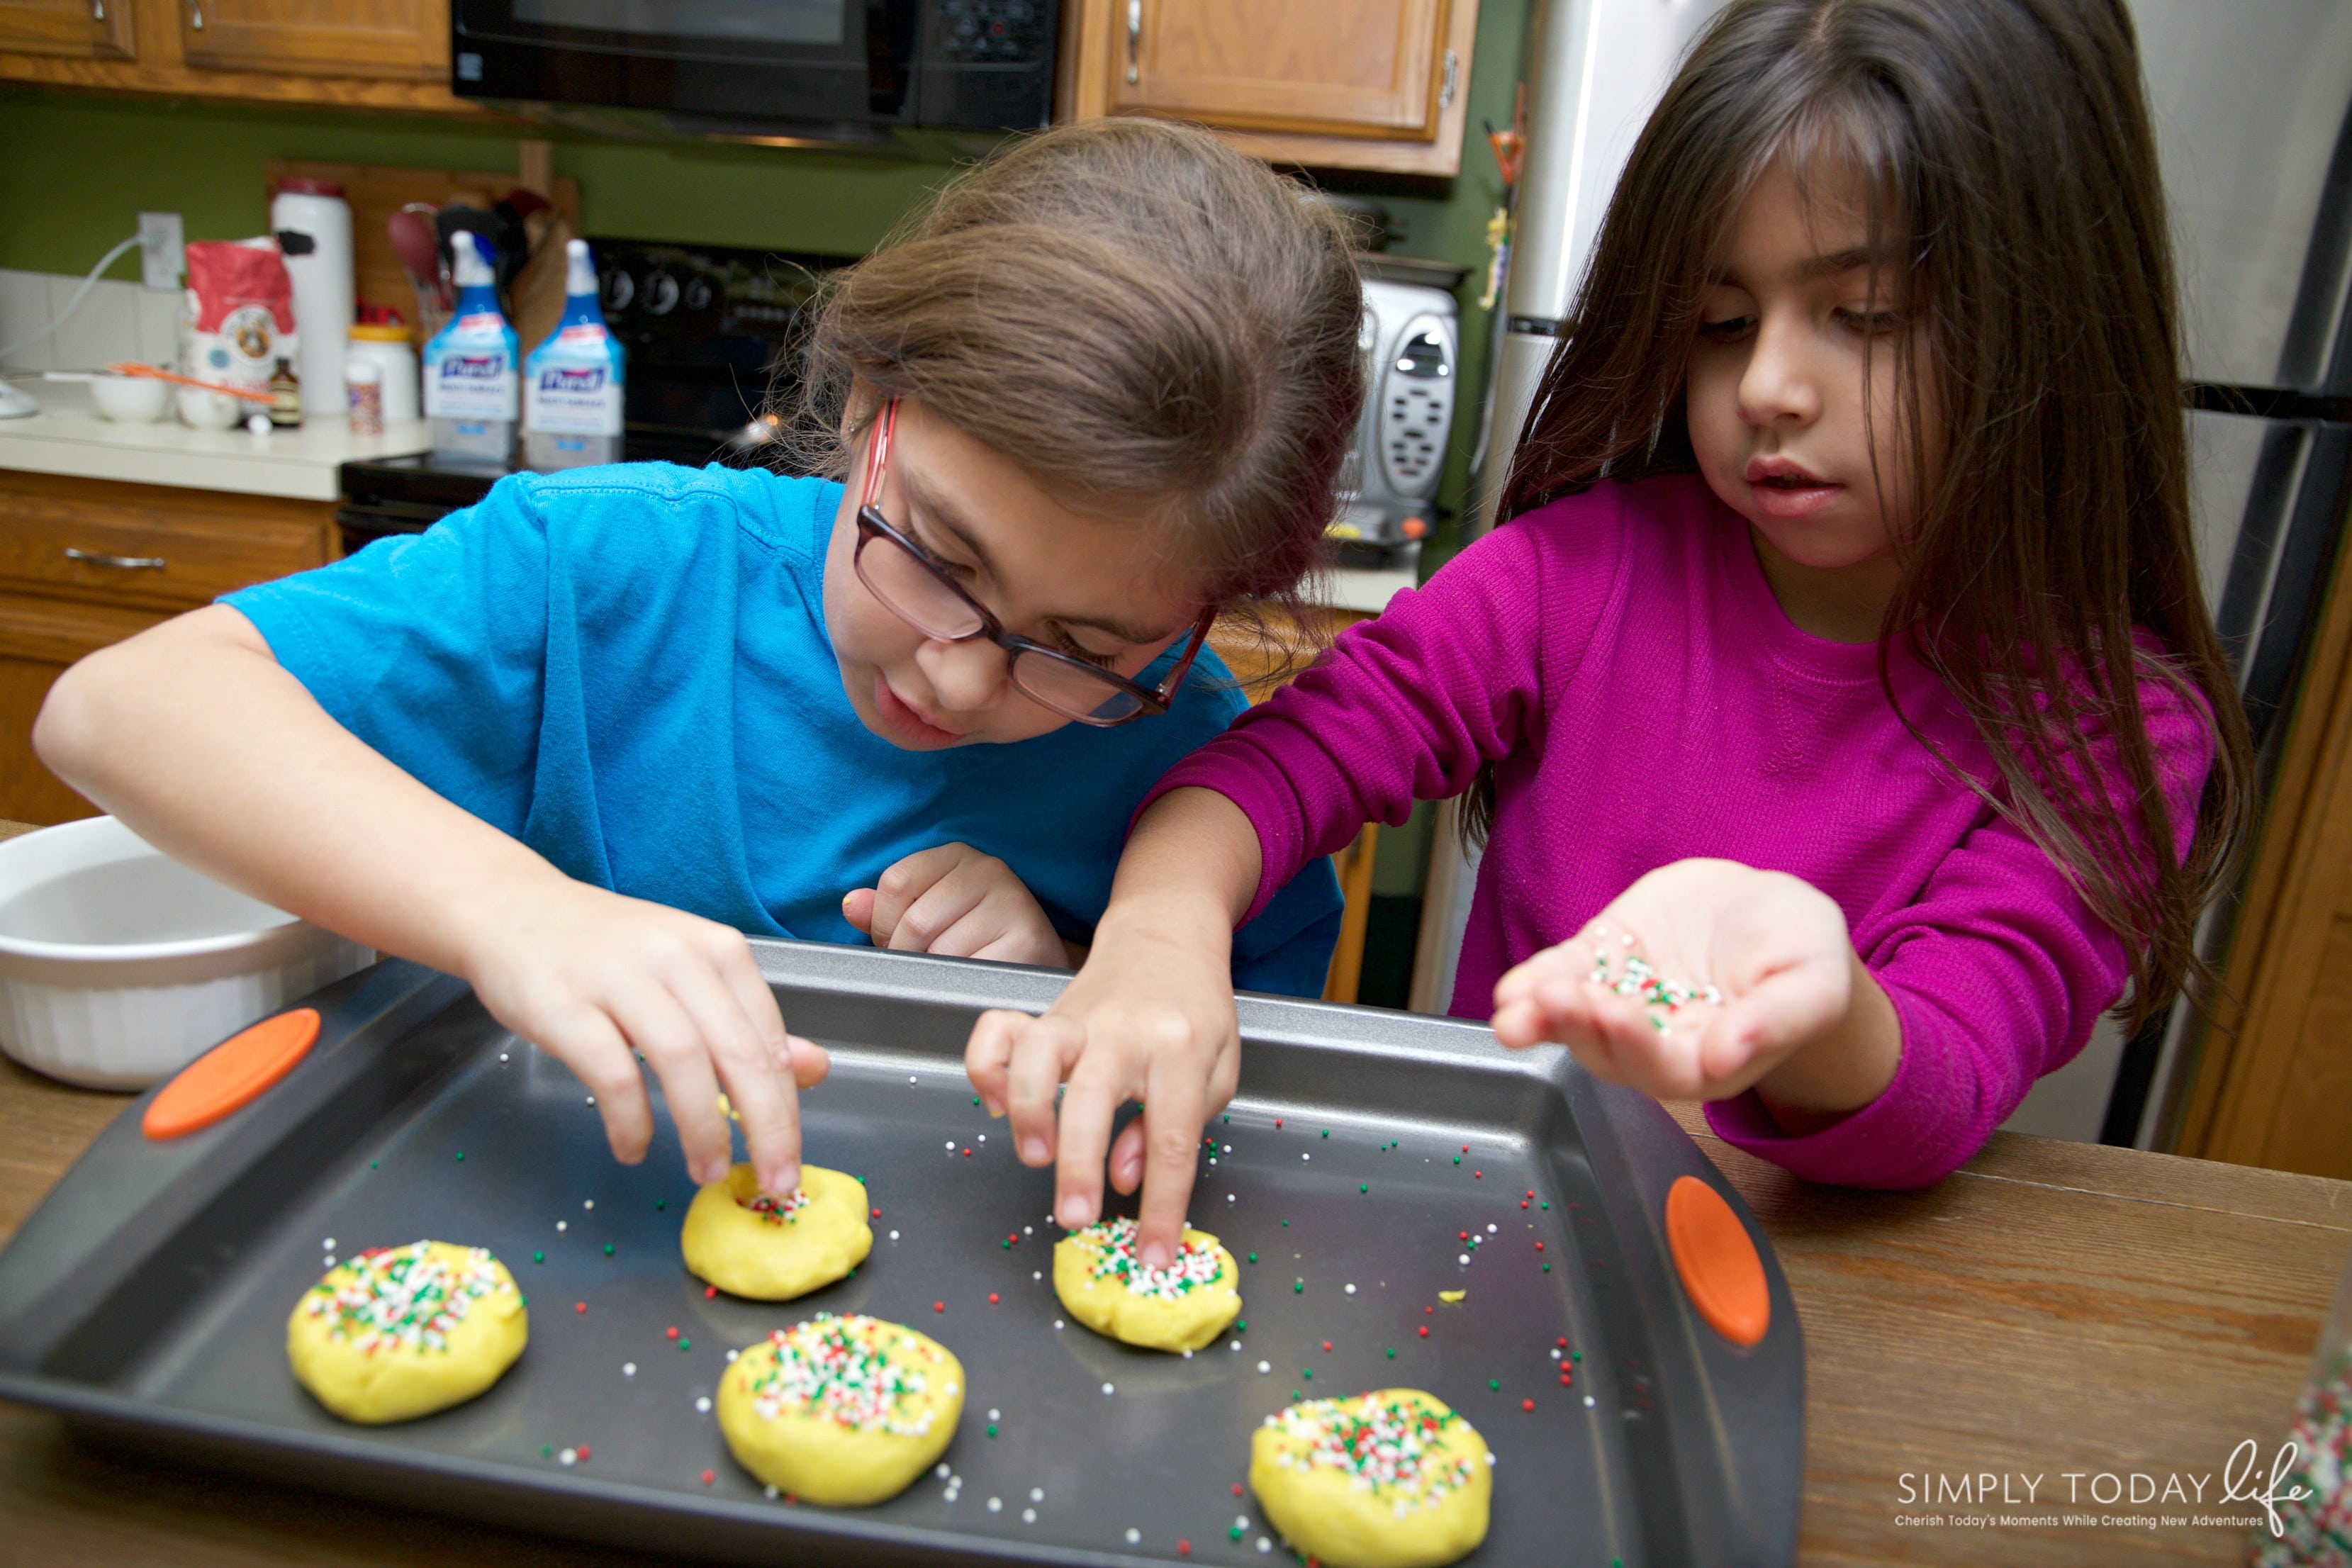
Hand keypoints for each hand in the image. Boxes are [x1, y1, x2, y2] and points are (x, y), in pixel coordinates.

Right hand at [459, 874, 829, 1196]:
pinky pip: (612, 1073)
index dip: (787, 1108)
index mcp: (718, 950)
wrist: (511, 909)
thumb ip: (748, 1023)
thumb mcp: (689, 974)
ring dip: (702, 1128)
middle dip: (765, 1127)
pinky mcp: (564, 1003)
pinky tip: (635, 1148)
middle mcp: (677, 957)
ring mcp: (619, 977)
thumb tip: (814, 1069)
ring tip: (706, 1172)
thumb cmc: (607, 952)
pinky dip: (631, 1121)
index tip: (791, 1159)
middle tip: (772, 1182)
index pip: (769, 1038)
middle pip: (738, 1052)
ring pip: (682, 1061)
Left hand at [844, 842, 1073, 967]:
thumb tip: (852, 905)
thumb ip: (887, 910)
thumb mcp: (931, 913)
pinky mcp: (1028, 937)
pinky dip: (963, 981)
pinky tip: (975, 975)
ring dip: (935, 971)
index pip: (896, 882)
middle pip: (914, 920)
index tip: (898, 939)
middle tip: (926, 963)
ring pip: (939, 949)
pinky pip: (969, 969)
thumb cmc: (976, 938)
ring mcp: (1012, 902)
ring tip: (953, 969)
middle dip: (909, 954)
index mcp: (958, 855)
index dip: (885, 922)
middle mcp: (989, 869)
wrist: (1037, 965)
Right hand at [963, 895, 1238, 1269]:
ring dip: (1028, 1109)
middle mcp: (1124, 1033)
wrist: (1168, 939)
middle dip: (1079, 1164)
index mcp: (1180, 1051)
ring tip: (1035, 1156)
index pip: (1172, 1139)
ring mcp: (1077, 1019)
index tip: (1153, 1254)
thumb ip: (1176, 1129)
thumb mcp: (1215, 1073)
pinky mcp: (1042, 1013)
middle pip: (1094, 1098)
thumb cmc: (1196, 1015)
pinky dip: (985, 1067)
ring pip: (1036, 1057)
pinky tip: (996, 1103)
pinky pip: (997, 1031)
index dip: (1162, 1206)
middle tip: (1075, 1217)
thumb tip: (1127, 1179)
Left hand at [1490, 858, 1893, 1113]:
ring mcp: (1624, 1003)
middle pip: (1611, 1052)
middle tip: (1557, 999)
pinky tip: (1512, 989)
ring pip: (1577, 1022)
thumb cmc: (1803, 954)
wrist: (1770, 910)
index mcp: (1712, 1063)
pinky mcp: (1602, 962)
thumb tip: (1728, 1057)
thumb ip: (1775, 1022)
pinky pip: (1563, 977)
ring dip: (1543, 1016)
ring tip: (1514, 1007)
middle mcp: (1658, 1045)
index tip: (1617, 1014)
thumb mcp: (1813, 983)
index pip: (1668, 1070)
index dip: (1638, 1047)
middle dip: (1580, 1028)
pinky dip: (1535, 982)